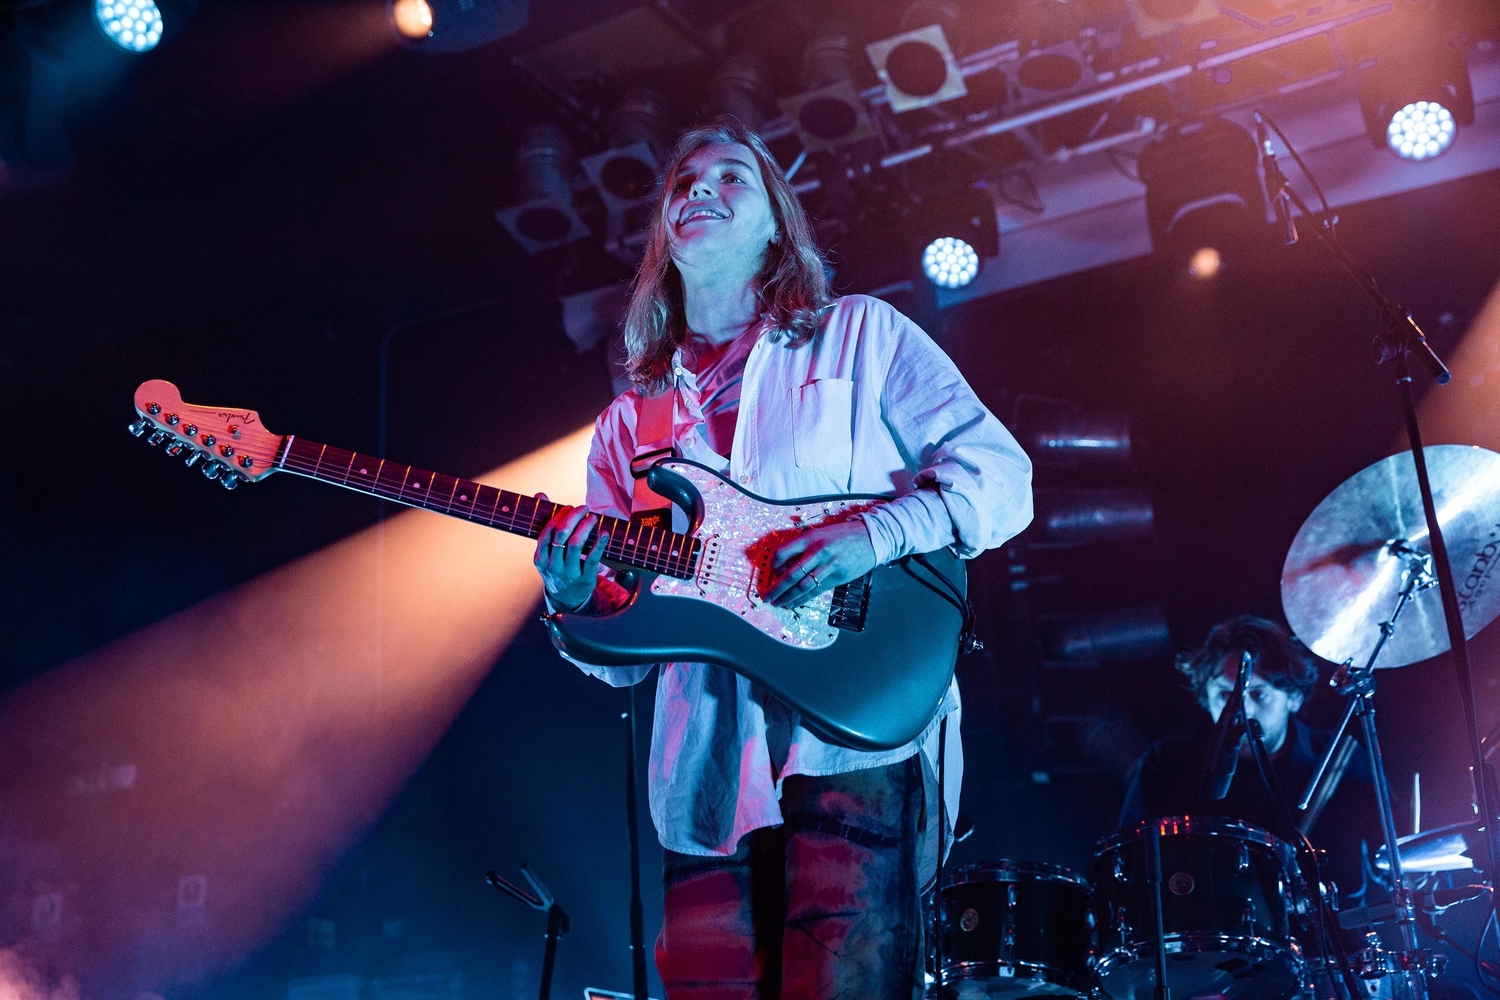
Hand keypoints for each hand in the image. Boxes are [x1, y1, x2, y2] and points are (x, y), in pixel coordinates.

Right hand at [533, 493, 609, 611]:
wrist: (566, 599)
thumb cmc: (557, 566)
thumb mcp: (547, 551)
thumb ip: (545, 522)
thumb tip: (540, 494)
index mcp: (540, 559)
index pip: (546, 533)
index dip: (558, 517)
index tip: (569, 508)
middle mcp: (553, 566)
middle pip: (561, 535)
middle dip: (573, 517)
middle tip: (583, 508)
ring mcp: (569, 574)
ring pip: (576, 545)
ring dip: (586, 527)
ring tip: (593, 517)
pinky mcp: (585, 579)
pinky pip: (593, 558)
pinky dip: (599, 543)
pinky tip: (604, 532)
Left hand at [763, 519, 877, 608]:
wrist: (870, 537)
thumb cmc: (843, 535)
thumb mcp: (820, 534)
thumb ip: (804, 547)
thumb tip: (786, 566)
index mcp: (810, 537)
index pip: (782, 552)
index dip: (772, 564)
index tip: (770, 572)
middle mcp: (817, 551)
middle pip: (790, 574)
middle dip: (776, 588)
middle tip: (766, 596)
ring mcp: (828, 565)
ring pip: (802, 586)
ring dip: (787, 597)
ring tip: (777, 603)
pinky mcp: (838, 577)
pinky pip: (816, 591)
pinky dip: (802, 599)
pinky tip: (793, 603)